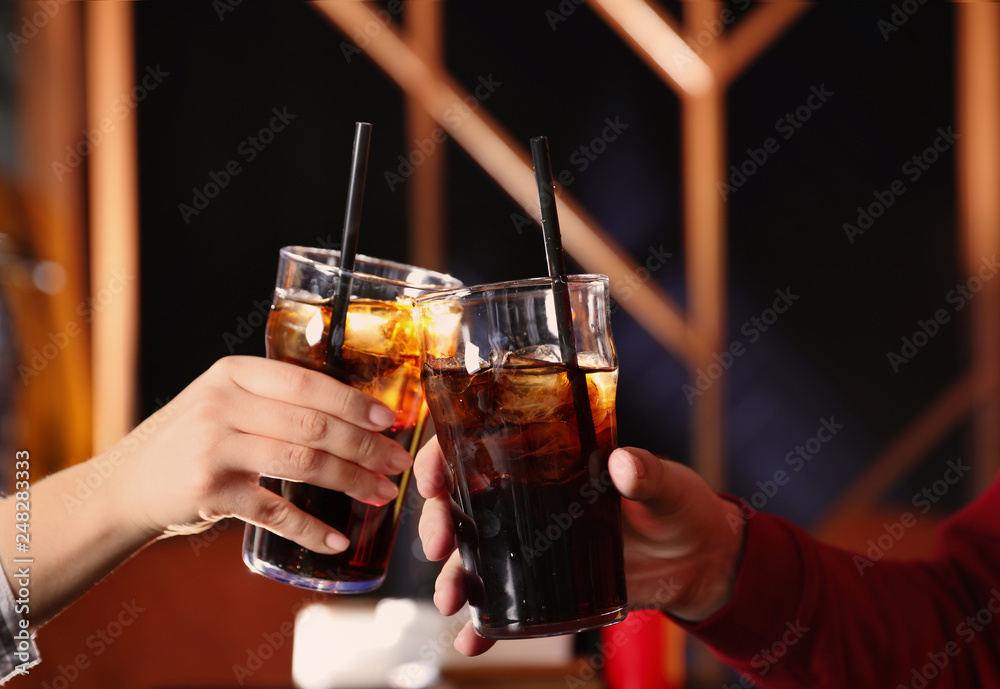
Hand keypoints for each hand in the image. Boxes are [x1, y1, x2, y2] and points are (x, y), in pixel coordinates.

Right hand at [106, 356, 412, 553]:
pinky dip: (312, 528)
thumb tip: (357, 414)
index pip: (307, 383)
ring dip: (351, 481)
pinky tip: (339, 538)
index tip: (389, 420)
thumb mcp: (224, 401)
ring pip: (302, 463)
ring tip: (382, 494)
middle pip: (313, 425)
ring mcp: (214, 448)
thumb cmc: (192, 439)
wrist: (124, 485)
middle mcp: (222, 405)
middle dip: (364, 446)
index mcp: (233, 373)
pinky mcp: (209, 493)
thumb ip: (275, 399)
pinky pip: (274, 511)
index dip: (354, 402)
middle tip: (397, 462)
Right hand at [415, 439, 745, 655]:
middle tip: (438, 546)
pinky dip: (482, 626)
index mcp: (545, 459)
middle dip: (437, 524)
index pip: (477, 447)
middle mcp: (527, 500)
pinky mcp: (545, 586)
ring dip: (452, 578)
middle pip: (461, 504)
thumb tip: (624, 465)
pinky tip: (471, 640)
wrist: (697, 560)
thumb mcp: (665, 484)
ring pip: (472, 557)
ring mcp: (531, 545)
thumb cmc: (679, 506)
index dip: (444, 459)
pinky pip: (504, 606)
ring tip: (449, 600)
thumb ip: (646, 474)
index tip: (434, 479)